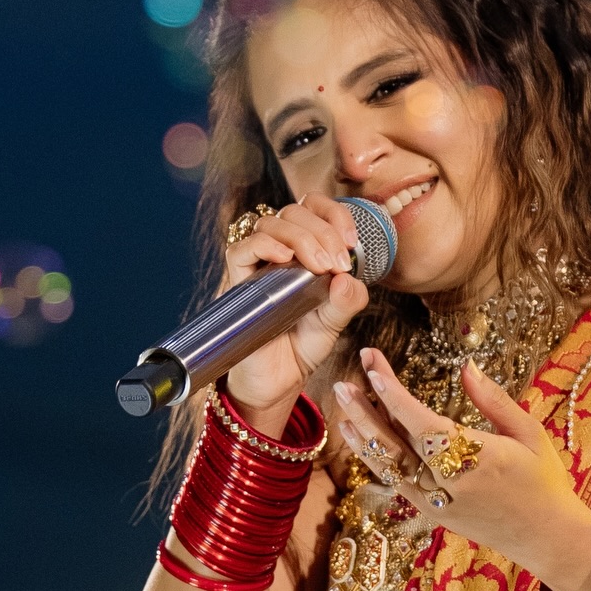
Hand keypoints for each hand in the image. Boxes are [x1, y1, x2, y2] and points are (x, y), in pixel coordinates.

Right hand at [222, 195, 369, 426]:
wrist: (277, 382)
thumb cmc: (302, 347)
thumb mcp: (335, 322)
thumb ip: (348, 300)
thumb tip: (347, 277)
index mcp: (306, 252)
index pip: (314, 208)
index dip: (334, 214)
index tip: (351, 242)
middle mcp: (279, 252)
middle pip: (294, 212)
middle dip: (323, 230)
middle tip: (337, 263)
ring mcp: (257, 266)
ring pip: (270, 224)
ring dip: (301, 237)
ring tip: (319, 268)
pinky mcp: (238, 283)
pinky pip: (241, 249)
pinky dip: (264, 246)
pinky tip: (284, 259)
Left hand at [334, 347, 590, 590]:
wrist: (547, 538)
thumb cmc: (545, 480)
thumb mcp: (529, 432)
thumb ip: (494, 399)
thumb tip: (466, 366)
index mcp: (475, 458)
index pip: (421, 422)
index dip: (392, 395)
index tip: (373, 367)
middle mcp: (448, 482)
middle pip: (394, 443)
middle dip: (365, 409)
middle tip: (344, 381)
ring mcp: (436, 501)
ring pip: (387, 465)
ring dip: (361, 433)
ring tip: (342, 403)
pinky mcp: (432, 513)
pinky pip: (395, 481)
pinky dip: (373, 457)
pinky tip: (359, 437)